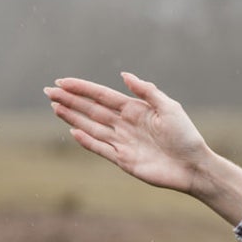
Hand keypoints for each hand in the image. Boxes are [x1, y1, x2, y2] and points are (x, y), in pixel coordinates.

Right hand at [44, 74, 241, 222]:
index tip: (62, 81)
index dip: (82, 88)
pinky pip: (100, 148)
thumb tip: (123, 75)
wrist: (193, 166)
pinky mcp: (123, 160)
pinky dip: (86, 141)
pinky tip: (72, 131)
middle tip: (49, 91)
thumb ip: (147, 91)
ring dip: (73, 117)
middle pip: (91, 109)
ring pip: (91, 127)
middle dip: (70, 100)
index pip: (102, 96)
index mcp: (135, 109)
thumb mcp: (169, 107)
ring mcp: (122, 142)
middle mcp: (125, 124)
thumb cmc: (186, 135)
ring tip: (54, 107)